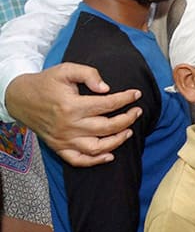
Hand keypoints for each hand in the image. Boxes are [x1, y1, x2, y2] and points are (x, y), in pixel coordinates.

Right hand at [6, 64, 141, 166]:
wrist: (20, 98)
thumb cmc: (46, 83)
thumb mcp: (66, 70)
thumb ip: (88, 74)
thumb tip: (106, 88)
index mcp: (72, 106)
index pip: (107, 104)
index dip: (125, 99)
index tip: (136, 94)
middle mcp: (69, 126)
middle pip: (107, 127)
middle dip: (127, 119)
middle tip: (137, 112)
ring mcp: (64, 139)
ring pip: (97, 147)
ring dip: (117, 141)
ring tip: (129, 131)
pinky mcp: (59, 147)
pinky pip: (79, 160)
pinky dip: (96, 161)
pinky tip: (110, 155)